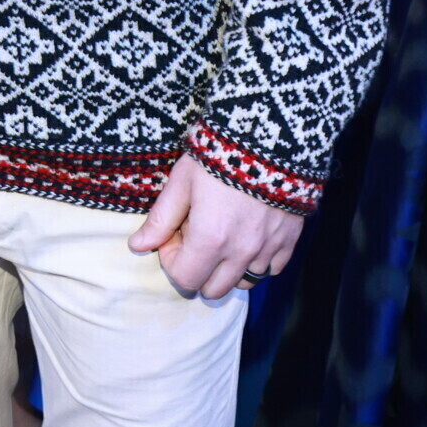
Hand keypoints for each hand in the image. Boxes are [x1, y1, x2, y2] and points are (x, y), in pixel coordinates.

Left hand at [128, 154, 303, 298]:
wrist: (269, 137)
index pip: (184, 278)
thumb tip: (137, 246)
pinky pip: (271, 270)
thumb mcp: (181, 183)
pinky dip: (257, 262)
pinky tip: (248, 236)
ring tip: (223, 236)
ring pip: (244, 283)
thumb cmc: (217, 156)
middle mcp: (241, 252)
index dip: (172, 259)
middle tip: (196, 235)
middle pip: (213, 289)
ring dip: (228, 269)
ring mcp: (268, 249)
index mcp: (210, 240)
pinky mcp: (289, 241)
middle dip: (198, 269)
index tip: (175, 233)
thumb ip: (161, 219)